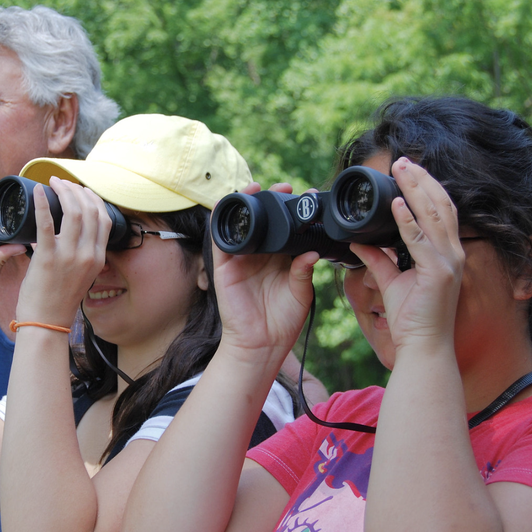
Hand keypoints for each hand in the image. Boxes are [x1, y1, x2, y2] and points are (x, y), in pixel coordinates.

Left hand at [14, 176, 111, 326]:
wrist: (45, 323)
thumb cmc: (58, 300)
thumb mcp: (81, 276)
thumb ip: (81, 255)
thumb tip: (67, 234)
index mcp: (98, 258)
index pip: (103, 219)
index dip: (93, 199)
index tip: (81, 189)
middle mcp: (88, 255)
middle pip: (89, 211)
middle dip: (77, 190)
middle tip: (62, 182)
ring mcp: (69, 256)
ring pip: (73, 212)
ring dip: (63, 192)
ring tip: (52, 183)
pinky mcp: (48, 258)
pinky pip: (46, 224)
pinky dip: (41, 203)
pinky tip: (36, 191)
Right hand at [212, 181, 317, 360]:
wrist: (261, 344)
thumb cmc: (282, 321)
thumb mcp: (301, 293)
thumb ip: (303, 272)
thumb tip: (311, 253)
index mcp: (281, 259)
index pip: (285, 227)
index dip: (292, 210)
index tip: (306, 196)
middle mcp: (261, 255)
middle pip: (264, 220)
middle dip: (271, 199)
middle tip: (285, 187)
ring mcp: (242, 259)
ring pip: (242, 224)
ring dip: (246, 203)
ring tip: (256, 187)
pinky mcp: (224, 267)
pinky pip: (220, 240)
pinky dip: (220, 220)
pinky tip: (225, 204)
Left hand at [350, 157, 463, 352]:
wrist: (423, 347)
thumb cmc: (412, 318)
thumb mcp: (391, 281)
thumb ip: (377, 259)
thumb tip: (358, 241)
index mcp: (445, 253)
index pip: (439, 211)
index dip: (425, 187)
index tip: (407, 169)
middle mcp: (452, 253)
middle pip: (440, 205)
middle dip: (421, 180)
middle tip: (403, 160)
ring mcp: (449, 262)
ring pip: (433, 215)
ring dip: (415, 190)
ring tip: (401, 170)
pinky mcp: (439, 274)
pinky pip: (420, 241)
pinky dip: (407, 220)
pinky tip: (396, 205)